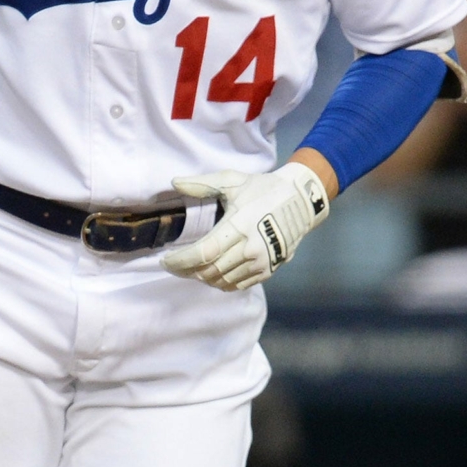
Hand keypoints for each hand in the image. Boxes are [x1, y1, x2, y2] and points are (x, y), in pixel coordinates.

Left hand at [161, 162, 330, 291]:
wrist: (301, 202)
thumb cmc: (263, 189)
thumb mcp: (233, 181)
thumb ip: (202, 184)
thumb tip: (174, 182)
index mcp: (239, 226)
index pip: (203, 253)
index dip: (180, 261)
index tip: (165, 260)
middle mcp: (250, 248)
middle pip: (209, 271)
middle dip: (186, 271)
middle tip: (173, 265)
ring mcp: (261, 262)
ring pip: (221, 281)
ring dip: (202, 277)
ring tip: (190, 268)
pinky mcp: (268, 270)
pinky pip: (237, 285)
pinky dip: (219, 283)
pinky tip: (211, 273)